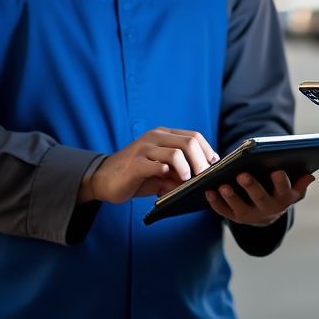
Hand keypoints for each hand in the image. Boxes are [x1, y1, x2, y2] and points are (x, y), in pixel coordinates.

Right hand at [79, 127, 218, 204]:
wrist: (104, 180)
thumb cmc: (137, 176)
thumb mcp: (162, 171)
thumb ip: (179, 170)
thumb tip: (202, 177)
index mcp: (164, 135)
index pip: (194, 136)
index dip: (207, 150)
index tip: (214, 165)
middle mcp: (155, 137)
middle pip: (189, 142)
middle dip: (201, 161)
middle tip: (203, 177)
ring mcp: (144, 148)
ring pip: (176, 152)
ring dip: (186, 169)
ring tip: (186, 181)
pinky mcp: (135, 163)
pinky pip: (157, 165)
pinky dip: (167, 174)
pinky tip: (167, 183)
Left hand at [205, 170, 314, 226]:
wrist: (268, 216)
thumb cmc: (280, 193)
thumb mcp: (293, 191)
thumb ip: (301, 183)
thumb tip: (311, 176)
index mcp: (284, 199)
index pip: (284, 189)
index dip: (280, 181)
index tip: (276, 170)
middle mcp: (268, 209)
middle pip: (259, 198)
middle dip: (251, 186)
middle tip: (242, 174)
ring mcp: (251, 215)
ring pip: (240, 207)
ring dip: (231, 197)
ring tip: (222, 185)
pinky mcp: (236, 218)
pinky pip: (224, 212)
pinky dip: (216, 203)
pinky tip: (208, 191)